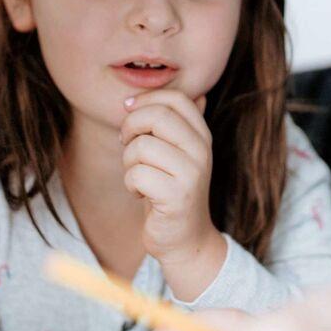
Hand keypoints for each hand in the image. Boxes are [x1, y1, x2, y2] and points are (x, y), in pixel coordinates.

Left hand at [121, 90, 225, 299]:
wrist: (184, 238)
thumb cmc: (170, 190)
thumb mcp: (175, 152)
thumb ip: (171, 123)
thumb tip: (152, 92)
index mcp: (202, 135)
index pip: (175, 98)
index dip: (145, 101)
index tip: (129, 113)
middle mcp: (202, 150)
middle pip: (156, 116)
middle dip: (130, 128)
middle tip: (127, 145)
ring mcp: (192, 173)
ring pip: (141, 146)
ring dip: (128, 162)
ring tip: (139, 175)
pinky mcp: (177, 197)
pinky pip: (137, 175)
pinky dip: (130, 184)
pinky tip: (141, 194)